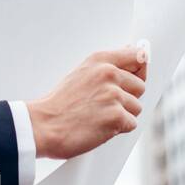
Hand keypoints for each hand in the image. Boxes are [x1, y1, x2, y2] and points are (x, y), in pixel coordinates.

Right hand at [27, 45, 147, 159]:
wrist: (43, 125)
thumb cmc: (60, 103)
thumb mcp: (82, 73)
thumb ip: (108, 65)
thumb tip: (136, 55)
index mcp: (100, 60)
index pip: (137, 55)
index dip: (140, 68)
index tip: (136, 76)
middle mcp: (108, 73)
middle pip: (140, 86)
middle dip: (127, 98)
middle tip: (104, 105)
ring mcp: (113, 95)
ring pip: (136, 107)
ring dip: (122, 115)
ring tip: (99, 116)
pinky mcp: (116, 116)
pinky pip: (131, 123)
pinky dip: (117, 129)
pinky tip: (99, 126)